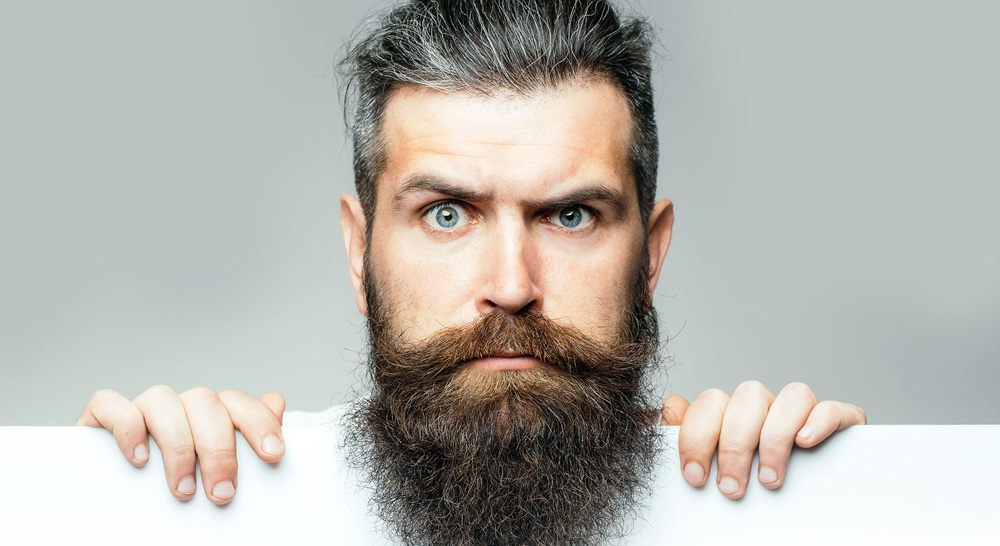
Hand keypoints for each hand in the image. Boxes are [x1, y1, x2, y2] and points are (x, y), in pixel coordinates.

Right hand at [76, 386, 285, 504]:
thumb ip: (249, 443)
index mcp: (213, 413)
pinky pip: (111, 404)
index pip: (240, 402)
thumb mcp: (220, 472)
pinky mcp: (102, 417)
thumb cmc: (179, 488)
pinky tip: (140, 459)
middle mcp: (181, 405)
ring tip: (183, 489)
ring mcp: (143, 408)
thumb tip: (276, 405)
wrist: (118, 504)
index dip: (259, 422)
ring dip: (178, 445)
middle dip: (219, 449)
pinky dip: (127, 428)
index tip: (273, 454)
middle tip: (221, 494)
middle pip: (206, 402)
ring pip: (163, 400)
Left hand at [659, 381, 865, 498]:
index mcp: (732, 413)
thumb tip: (672, 405)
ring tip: (769, 479)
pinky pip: (833, 408)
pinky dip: (820, 421)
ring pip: (792, 395)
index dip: (698, 437)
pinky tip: (805, 443)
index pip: (711, 402)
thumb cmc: (743, 489)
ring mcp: (802, 413)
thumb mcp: (709, 468)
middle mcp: (767, 407)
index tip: (696, 476)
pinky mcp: (840, 424)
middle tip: (732, 488)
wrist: (794, 520)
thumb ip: (687, 438)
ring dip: (776, 437)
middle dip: (735, 445)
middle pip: (749, 397)